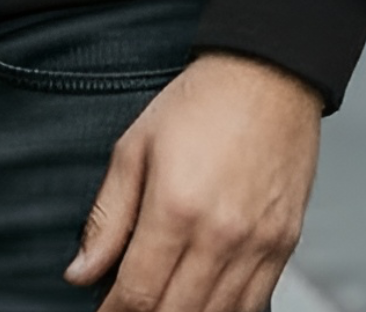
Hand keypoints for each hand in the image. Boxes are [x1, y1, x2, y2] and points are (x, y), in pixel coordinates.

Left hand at [65, 51, 321, 311]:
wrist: (268, 76)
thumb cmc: (202, 102)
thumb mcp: (135, 145)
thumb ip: (108, 215)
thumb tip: (82, 270)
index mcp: (175, 207)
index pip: (138, 291)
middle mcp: (219, 234)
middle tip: (127, 308)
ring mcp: (257, 245)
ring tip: (162, 306)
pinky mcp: (284, 246)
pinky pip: (253, 304)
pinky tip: (203, 304)